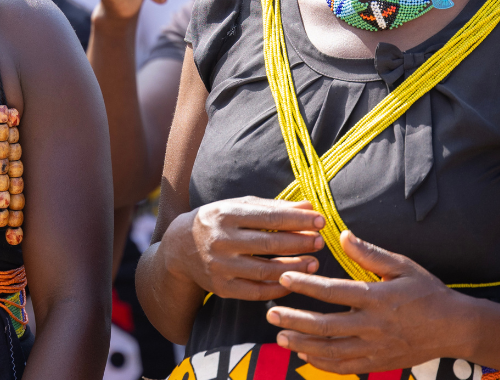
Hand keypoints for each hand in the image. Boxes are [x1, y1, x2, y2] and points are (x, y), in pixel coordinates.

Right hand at [163, 196, 324, 300]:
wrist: (178, 248)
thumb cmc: (217, 222)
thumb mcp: (238, 207)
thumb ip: (273, 207)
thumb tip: (309, 206)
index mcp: (225, 214)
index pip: (269, 217)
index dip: (297, 219)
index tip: (320, 220)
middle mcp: (220, 240)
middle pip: (269, 243)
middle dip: (299, 242)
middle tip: (320, 241)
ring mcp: (220, 266)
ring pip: (265, 270)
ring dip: (295, 267)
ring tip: (314, 263)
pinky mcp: (221, 287)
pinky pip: (256, 291)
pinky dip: (279, 288)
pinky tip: (294, 280)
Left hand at [267, 231, 471, 372]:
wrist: (456, 328)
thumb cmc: (427, 293)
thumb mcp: (402, 267)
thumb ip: (370, 254)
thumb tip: (343, 235)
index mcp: (378, 298)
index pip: (334, 292)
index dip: (305, 285)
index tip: (283, 279)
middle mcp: (374, 326)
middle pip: (325, 326)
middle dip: (294, 320)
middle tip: (271, 314)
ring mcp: (376, 348)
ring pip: (331, 351)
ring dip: (302, 344)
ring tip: (280, 336)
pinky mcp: (379, 363)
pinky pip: (345, 367)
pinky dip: (322, 363)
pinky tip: (304, 354)